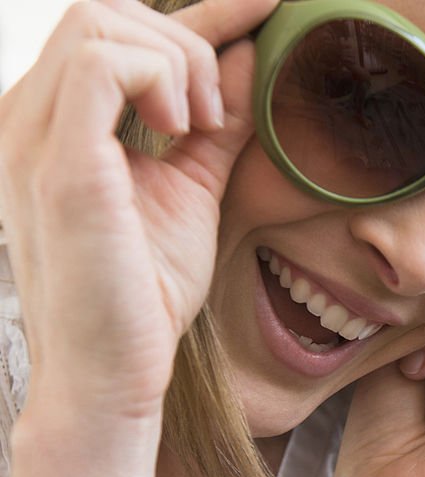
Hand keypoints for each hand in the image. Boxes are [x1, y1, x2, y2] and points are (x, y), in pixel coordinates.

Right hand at [0, 0, 276, 418]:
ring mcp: (35, 135)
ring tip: (198, 130)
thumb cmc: (144, 292)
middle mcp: (33, 116)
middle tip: (215, 118)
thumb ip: (215, 128)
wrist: (113, 371)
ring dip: (177, 62)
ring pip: (100, 21)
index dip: (206, 11)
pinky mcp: (58, 164)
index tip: (270, 5)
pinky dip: (159, 79)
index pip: (121, 31)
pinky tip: (183, 133)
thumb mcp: (191, 190)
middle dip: (186, 43)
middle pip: (105, 10)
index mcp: (60, 122)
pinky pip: (101, 63)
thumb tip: (250, 61)